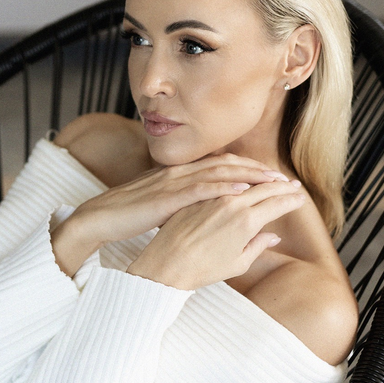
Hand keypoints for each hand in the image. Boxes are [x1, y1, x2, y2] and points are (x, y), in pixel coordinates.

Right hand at [51, 154, 291, 276]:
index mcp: (180, 174)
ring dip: (250, 175)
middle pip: (227, 164)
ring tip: (274, 181)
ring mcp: (172, 182)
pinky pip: (199, 189)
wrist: (98, 218)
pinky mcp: (165, 197)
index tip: (274, 178)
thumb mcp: (163, 205)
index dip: (250, 169)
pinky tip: (243, 189)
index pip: (222, 165)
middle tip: (285, 179)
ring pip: (219, 172)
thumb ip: (186, 201)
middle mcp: (180, 172)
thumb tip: (208, 205)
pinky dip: (223, 186)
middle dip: (259, 170)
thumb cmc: (129, 216)